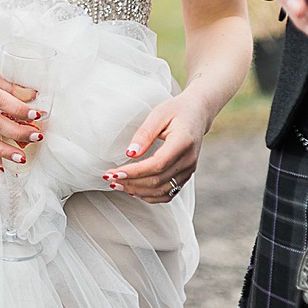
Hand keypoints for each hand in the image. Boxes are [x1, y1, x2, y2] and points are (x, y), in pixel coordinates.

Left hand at [102, 88, 220, 203]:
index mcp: (183, 142)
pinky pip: (169, 193)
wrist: (197, 114)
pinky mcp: (186, 176)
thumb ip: (145, 133)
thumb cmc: (176, 111)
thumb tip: (130, 153)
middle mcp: (188, 160)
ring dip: (138, 191)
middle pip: (158, 180)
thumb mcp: (158, 114)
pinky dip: (150, 196)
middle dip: (131, 182)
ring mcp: (189, 170)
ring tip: (117, 185)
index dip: (134, 172)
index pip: (157, 164)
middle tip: (109, 178)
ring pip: (162, 190)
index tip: (113, 172)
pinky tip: (134, 191)